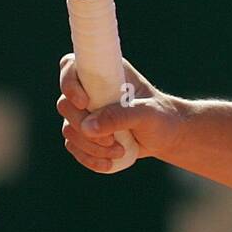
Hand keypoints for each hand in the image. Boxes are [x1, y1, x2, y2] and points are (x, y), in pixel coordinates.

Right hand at [57, 53, 184, 171]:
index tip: (84, 102)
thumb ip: (121, 116)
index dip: (69, 83)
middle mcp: (90, 90)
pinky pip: (74, 147)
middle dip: (83, 126)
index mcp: (105, 73)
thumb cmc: (160, 117)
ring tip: (119, 151)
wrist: (166, 137)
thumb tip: (87, 127)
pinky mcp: (86, 134)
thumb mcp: (147, 113)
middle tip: (111, 139)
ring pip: (69, 129)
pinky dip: (88, 158)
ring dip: (90, 146)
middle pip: (65, 104)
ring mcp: (85, 113)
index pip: (70, 66)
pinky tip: (108, 164)